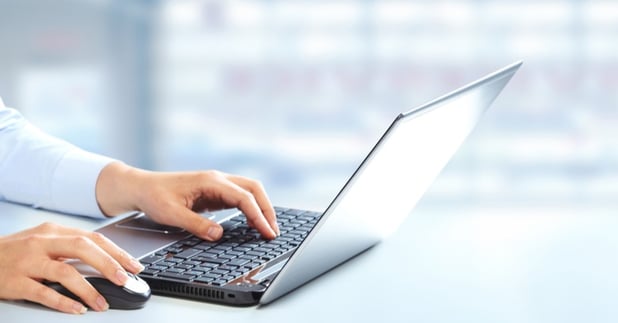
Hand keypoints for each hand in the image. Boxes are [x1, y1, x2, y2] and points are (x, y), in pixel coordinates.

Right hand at [0, 222, 143, 313]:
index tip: (134, 266)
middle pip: (83, 248)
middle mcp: (42, 242)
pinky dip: (63, 301)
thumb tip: (106, 262)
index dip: (116, 252)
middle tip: (125, 280)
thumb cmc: (14, 253)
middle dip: (109, 264)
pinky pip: (43, 292)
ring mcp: (28, 261)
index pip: (93, 238)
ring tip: (102, 303)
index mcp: (54, 231)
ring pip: (65, 272)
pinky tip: (77, 309)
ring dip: (88, 289)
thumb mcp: (43, 242)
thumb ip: (70, 249)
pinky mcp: (14, 281)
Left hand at [95, 163, 279, 240]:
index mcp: (210, 181)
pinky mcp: (214, 192)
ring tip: (267, 228)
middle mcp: (217, 179)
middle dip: (267, 210)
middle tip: (273, 231)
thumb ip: (196, 224)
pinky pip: (240, 197)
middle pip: (254, 189)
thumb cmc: (153, 196)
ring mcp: (217, 184)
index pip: (243, 197)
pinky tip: (252, 222)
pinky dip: (251, 208)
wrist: (141, 187)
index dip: (258, 215)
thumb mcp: (171, 214)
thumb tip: (218, 234)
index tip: (266, 231)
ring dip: (261, 207)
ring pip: (249, 191)